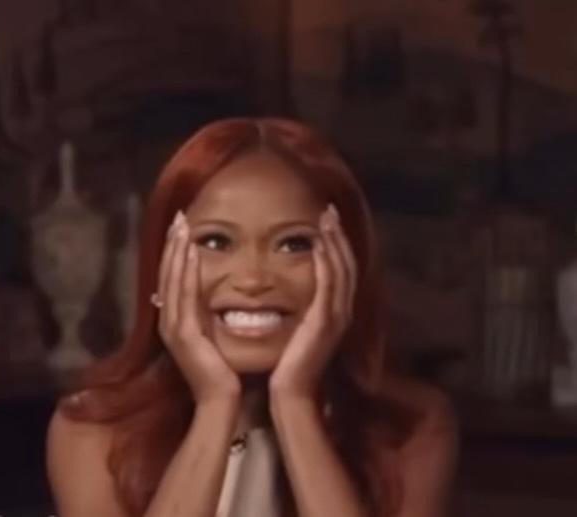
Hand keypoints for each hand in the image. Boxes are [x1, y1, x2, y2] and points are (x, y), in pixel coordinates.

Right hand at [157, 211, 240, 402]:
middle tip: (178, 217)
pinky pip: (185, 296)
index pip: (171, 279)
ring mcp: (173, 327)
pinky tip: (191, 252)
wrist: (220, 399)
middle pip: (167, 274)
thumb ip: (200, 314)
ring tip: (182, 226)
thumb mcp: (208, 335)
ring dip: (177, 251)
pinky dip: (186, 272)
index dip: (173, 252)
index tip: (180, 228)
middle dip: (172, 244)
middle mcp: (168, 321)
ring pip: (173, 281)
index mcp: (173, 321)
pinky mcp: (184, 334)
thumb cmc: (219, 369)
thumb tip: (197, 294)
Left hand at [269, 204, 356, 397]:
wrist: (290, 392)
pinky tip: (318, 245)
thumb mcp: (300, 329)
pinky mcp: (325, 322)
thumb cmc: (289, 363)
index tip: (327, 222)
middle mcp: (342, 311)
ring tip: (325, 219)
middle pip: (346, 264)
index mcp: (336, 311)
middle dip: (338, 236)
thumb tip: (298, 289)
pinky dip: (325, 263)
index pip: (341, 270)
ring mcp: (336, 317)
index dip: (337, 244)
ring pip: (341, 270)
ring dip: (334, 243)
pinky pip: (328, 286)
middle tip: (329, 211)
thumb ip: (305, 309)